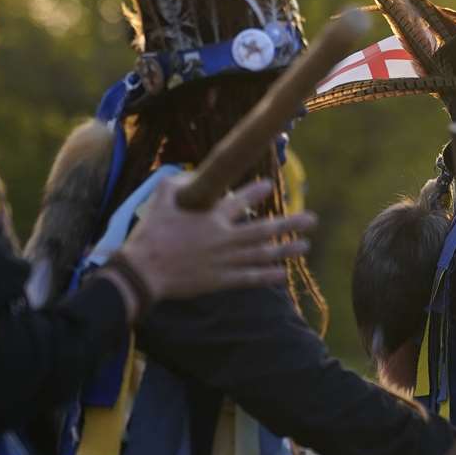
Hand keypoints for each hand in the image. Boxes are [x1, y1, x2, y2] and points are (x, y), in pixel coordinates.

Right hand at [122, 175, 315, 302]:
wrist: (143, 271)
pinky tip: (284, 272)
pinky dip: (268, 275)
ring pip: (262, 254)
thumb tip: (192, 174)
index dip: (256, 193)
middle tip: (312, 220)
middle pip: (264, 229)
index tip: (270, 186)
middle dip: (290, 224)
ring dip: (286, 249)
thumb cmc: (150, 234)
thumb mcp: (160, 199)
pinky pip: (250, 278)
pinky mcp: (220, 280)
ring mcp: (225, 260)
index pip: (241, 201)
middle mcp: (224, 237)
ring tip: (305, 245)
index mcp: (211, 216)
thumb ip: (178, 183)